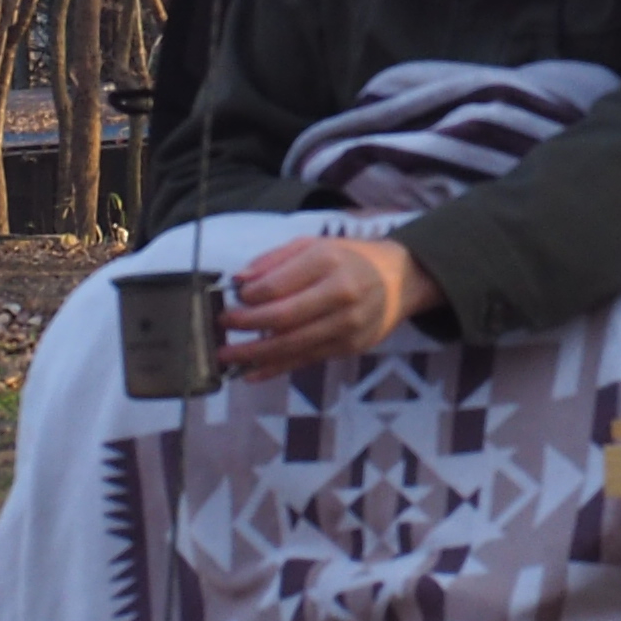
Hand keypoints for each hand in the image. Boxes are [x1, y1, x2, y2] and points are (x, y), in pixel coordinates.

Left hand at [220, 234, 439, 377]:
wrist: (398, 279)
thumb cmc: (348, 259)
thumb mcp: (313, 245)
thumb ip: (275, 260)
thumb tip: (240, 280)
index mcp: (328, 262)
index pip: (279, 285)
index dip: (250, 297)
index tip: (232, 300)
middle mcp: (340, 294)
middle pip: (284, 317)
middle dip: (247, 326)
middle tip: (221, 328)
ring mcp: (347, 325)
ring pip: (293, 344)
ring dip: (255, 354)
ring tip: (227, 357)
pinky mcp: (349, 347)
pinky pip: (306, 360)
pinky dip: (276, 369)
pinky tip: (252, 374)